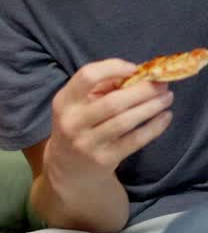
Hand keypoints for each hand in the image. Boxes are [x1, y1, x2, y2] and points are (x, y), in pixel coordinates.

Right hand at [44, 58, 173, 184]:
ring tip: (167, 97)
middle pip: (113, 102)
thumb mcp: (79, 104)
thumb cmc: (80, 124)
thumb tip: (137, 75)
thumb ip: (102, 86)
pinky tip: (165, 117)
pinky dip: (154, 127)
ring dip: (152, 107)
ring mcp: (87, 143)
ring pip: (125, 121)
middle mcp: (72, 122)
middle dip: (143, 90)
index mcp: (64, 102)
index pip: (87, 76)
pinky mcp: (104, 158)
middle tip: (162, 84)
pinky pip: (134, 140)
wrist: (68, 165)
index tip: (134, 69)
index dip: (113, 68)